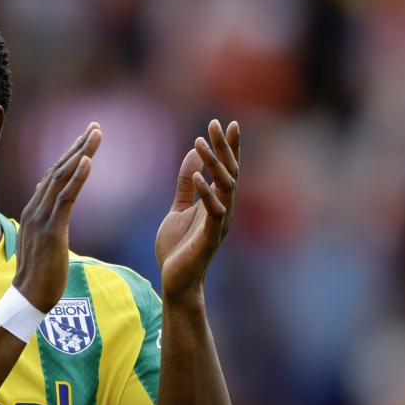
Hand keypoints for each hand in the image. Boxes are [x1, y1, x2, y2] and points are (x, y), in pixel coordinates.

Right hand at [14, 122, 101, 310]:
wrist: (28, 297)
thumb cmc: (40, 274)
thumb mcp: (43, 241)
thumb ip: (47, 221)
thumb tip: (51, 209)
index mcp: (35, 210)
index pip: (54, 175)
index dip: (71, 155)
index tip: (86, 139)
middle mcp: (36, 208)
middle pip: (59, 169)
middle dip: (78, 146)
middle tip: (96, 126)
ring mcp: (42, 218)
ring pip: (63, 177)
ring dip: (81, 153)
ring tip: (96, 134)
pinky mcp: (52, 230)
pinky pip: (66, 198)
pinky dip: (77, 177)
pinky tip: (88, 160)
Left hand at [155, 119, 239, 302]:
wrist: (176, 281)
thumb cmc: (178, 248)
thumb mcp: (178, 209)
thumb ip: (185, 185)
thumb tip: (191, 157)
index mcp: (217, 202)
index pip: (226, 169)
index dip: (228, 147)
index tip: (227, 123)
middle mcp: (224, 210)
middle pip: (229, 172)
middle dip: (223, 147)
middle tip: (216, 123)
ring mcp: (219, 223)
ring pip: (224, 188)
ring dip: (213, 164)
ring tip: (201, 142)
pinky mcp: (209, 237)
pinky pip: (213, 211)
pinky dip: (206, 193)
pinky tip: (199, 176)